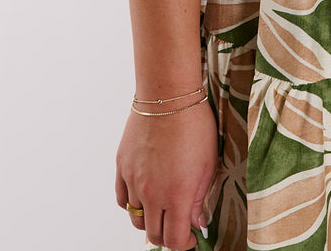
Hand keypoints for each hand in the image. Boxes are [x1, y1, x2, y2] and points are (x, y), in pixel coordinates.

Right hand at [116, 100, 218, 249]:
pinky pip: (122, 199)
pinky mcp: (122, 167)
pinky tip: (144, 196)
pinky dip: (132, 204)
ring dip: (150, 221)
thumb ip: (200, 198)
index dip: (183, 245)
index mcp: (176, 194)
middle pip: (153, 234)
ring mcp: (133, 180)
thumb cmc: (193, 124)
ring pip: (136, 219)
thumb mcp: (208, 163)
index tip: (190, 239)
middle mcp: (151, 192)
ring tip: (162, 210)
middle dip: (167, 235)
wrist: (168, 95)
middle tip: (178, 227)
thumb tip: (197, 221)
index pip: (173, 239)